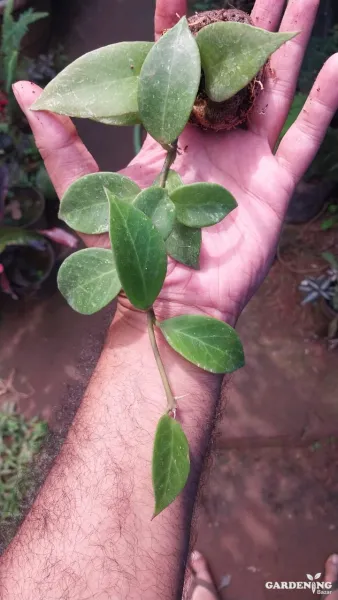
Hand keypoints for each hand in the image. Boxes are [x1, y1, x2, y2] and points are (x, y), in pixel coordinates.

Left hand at [13, 0, 337, 324]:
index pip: (177, 69)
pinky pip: (304, 136)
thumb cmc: (128, 248)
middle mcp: (213, 139)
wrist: (169, 298)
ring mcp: (248, 157)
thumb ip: (60, 141)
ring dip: (291, 42)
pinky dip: (324, 101)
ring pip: (274, 87)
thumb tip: (25, 89)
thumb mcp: (87, 188)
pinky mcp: (275, 182)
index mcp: (172, 135)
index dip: (178, 29)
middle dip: (251, 22)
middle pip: (235, 68)